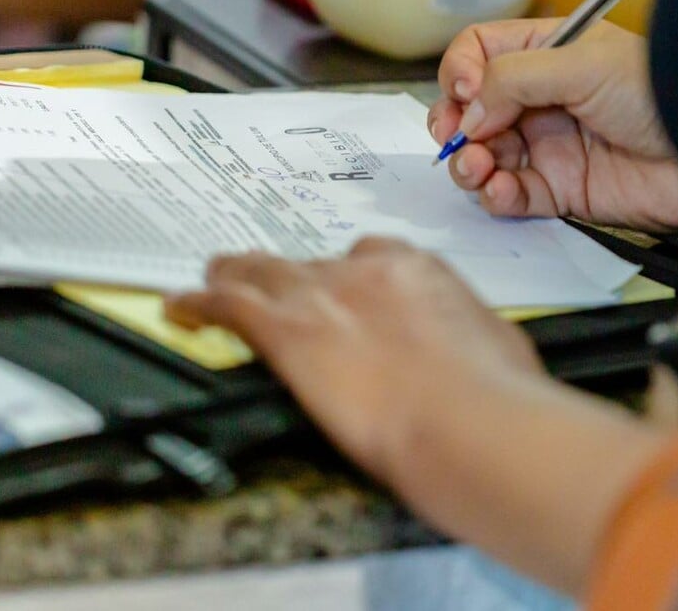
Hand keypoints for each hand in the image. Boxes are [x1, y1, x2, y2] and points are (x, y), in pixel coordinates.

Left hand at [164, 237, 544, 483]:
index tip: (349, 292)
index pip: (374, 259)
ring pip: (262, 272)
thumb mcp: (496, 350)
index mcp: (419, 272)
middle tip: (275, 283)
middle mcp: (366, 273)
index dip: (353, 277)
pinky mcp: (286, 331)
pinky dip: (201, 303)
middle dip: (292, 274)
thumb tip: (472, 350)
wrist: (466, 418)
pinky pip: (229, 305)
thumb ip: (469, 339)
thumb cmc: (494, 394)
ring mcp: (323, 297)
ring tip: (215, 277)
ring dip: (237, 275)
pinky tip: (181, 306)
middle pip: (313, 263)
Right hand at [429, 18, 677, 231]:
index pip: (481, 53)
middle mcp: (542, 98)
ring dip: (468, 163)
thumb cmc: (661, 94)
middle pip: (472, 109)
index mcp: (547, 52)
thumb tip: (468, 108)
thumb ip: (515, 79)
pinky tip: (498, 190)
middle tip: (452, 138)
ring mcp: (550, 145)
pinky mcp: (562, 190)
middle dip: (453, 124)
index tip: (464, 92)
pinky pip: (512, 195)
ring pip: (485, 155)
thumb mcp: (582, 64)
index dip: (461, 71)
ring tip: (476, 166)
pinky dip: (495, 195)